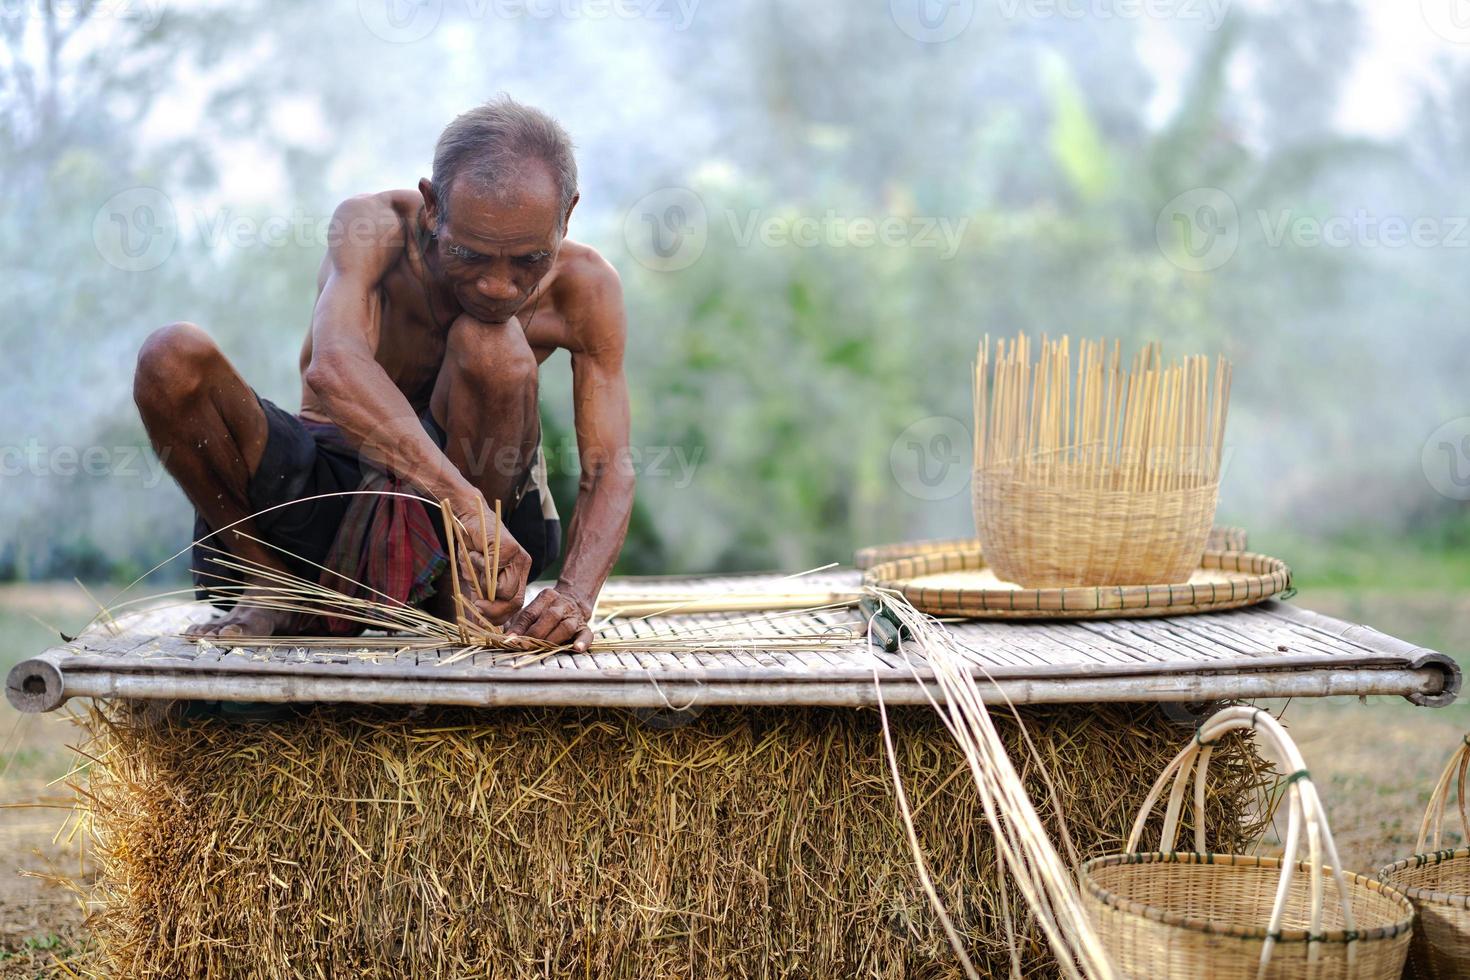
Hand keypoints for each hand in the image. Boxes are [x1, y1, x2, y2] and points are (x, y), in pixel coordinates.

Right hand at [450, 501, 531, 626]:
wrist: (469, 518)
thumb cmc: (472, 547)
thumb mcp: (475, 578)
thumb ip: (481, 598)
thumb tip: (479, 624)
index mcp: (517, 574)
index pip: (516, 604)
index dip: (498, 616)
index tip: (480, 615)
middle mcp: (522, 566)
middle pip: (515, 602)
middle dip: (493, 610)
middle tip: (477, 605)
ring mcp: (518, 558)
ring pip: (505, 590)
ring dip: (483, 585)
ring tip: (475, 567)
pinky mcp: (509, 549)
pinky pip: (493, 572)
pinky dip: (479, 568)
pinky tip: (476, 554)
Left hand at [504, 587, 593, 650]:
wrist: (573, 602)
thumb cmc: (545, 611)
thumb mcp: (531, 611)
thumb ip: (518, 622)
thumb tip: (504, 636)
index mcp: (546, 597)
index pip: (531, 612)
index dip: (520, 627)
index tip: (510, 639)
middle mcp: (562, 604)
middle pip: (550, 616)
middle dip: (536, 633)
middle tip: (525, 646)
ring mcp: (575, 616)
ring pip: (566, 626)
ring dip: (553, 639)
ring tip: (543, 649)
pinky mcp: (585, 627)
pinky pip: (587, 634)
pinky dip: (583, 642)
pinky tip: (577, 648)